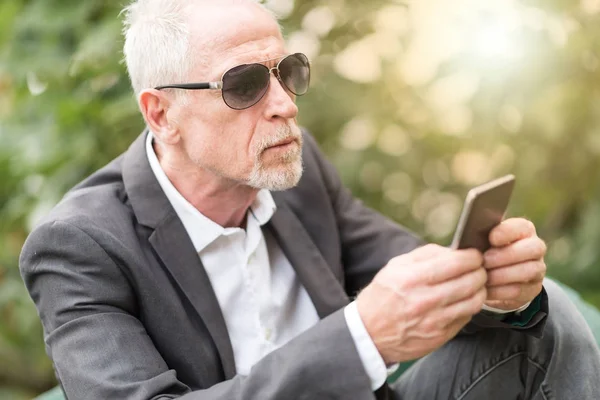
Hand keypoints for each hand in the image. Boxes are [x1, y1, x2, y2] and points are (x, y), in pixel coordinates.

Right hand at [356, 244, 486, 363]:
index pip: (457, 263)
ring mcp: (435, 321)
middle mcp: (426, 300)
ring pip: (475, 301)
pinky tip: (463, 300)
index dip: (472, 256)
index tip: (473, 254)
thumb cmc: (382, 296)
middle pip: (471, 281)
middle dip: (480, 271)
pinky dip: (470, 306)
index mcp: (413, 278)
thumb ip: (425, 255)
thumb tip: (454, 250)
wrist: (370, 333)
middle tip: (478, 268)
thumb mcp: (395, 267)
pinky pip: (467, 317)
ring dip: (480, 289)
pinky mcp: (441, 336)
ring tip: (474, 284)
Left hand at [483, 218, 546, 310]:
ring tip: (484, 276)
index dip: (507, 232)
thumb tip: (469, 236)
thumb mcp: (483, 240)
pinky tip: (486, 289)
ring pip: (528, 270)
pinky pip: (519, 290)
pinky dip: (500, 290)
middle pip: (532, 248)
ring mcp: (537, 268)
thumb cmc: (485, 250)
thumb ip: (481, 236)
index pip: (522, 227)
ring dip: (502, 275)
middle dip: (506, 255)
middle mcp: (535, 247)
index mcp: (523, 230)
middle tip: (485, 261)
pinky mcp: (532, 288)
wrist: (494, 277)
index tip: (491, 238)